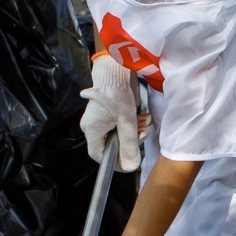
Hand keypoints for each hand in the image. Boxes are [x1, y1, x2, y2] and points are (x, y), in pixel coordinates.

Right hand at [80, 51, 140, 171]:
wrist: (115, 69)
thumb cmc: (117, 93)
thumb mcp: (127, 122)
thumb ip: (129, 145)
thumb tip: (130, 167)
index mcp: (92, 131)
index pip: (100, 156)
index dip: (115, 161)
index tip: (130, 159)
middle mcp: (92, 127)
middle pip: (111, 145)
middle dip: (130, 141)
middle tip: (142, 133)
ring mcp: (99, 120)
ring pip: (117, 135)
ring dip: (133, 131)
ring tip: (143, 121)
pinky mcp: (107, 114)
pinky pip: (118, 125)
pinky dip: (130, 124)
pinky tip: (140, 117)